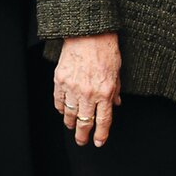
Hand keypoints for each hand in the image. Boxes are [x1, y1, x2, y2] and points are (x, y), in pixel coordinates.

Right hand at [54, 32, 121, 146]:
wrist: (88, 32)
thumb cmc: (105, 48)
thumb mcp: (117, 71)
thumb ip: (116, 90)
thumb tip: (116, 104)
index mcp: (105, 92)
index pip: (103, 121)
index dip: (101, 135)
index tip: (98, 142)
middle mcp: (88, 93)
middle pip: (84, 123)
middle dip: (83, 136)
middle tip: (82, 142)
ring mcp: (72, 88)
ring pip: (70, 115)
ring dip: (71, 124)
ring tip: (72, 127)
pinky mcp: (60, 80)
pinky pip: (59, 101)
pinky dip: (61, 109)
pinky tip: (64, 111)